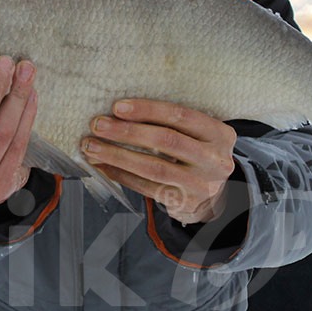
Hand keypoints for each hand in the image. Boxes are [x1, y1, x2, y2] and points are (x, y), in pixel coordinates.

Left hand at [80, 99, 236, 223]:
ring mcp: (200, 184)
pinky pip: (145, 187)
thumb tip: (121, 110)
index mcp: (219, 134)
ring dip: (117, 155)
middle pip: (165, 140)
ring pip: (152, 167)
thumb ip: (174, 123)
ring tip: (92, 146)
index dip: (147, 110)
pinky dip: (120, 174)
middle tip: (98, 125)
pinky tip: (102, 166)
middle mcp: (214, 159)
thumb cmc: (197, 155)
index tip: (117, 107)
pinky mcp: (183, 203)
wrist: (216, 197)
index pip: (181, 115)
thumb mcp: (200, 135)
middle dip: (127, 132)